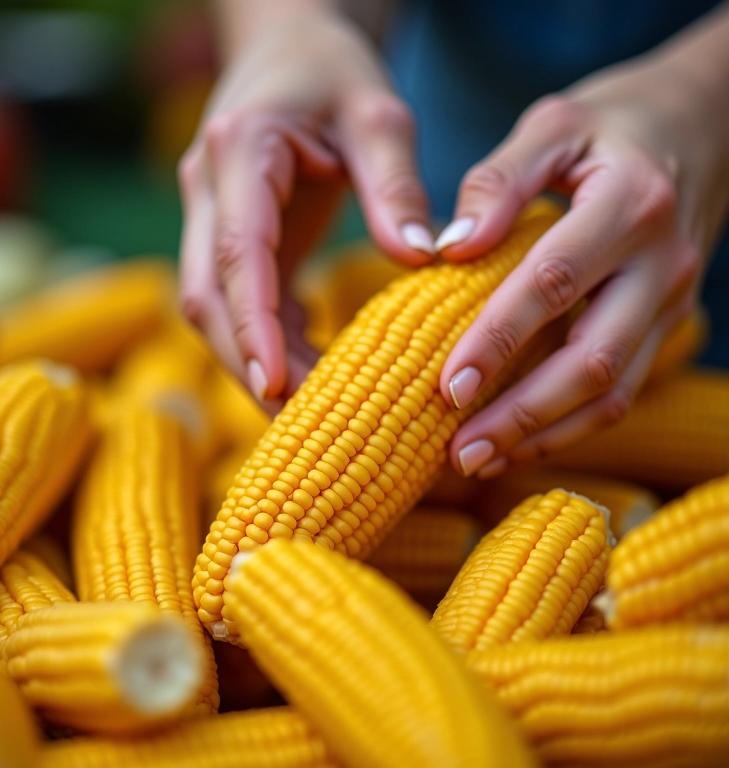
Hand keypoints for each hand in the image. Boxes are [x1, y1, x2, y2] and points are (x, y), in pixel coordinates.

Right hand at [178, 9, 432, 405]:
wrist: (287, 44)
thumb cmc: (334, 71)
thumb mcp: (379, 115)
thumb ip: (396, 186)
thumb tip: (421, 260)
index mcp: (241, 152)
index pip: (238, 254)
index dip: (254, 326)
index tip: (277, 386)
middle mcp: (208, 189)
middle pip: (206, 296)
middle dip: (247, 361)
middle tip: (302, 418)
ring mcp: (209, 215)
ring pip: (210, 307)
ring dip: (253, 358)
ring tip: (310, 405)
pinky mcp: (228, 235)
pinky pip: (235, 300)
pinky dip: (266, 339)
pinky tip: (305, 364)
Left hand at [437, 52, 728, 477]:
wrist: (705, 126)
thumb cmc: (614, 124)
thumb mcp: (553, 127)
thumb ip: (499, 182)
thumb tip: (448, 247)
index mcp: (628, 204)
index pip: (554, 285)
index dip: (499, 341)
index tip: (448, 386)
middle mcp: (661, 264)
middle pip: (592, 360)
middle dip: (522, 414)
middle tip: (459, 452)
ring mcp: (671, 301)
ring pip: (613, 391)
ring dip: (544, 435)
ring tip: (479, 460)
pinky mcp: (666, 323)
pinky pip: (622, 389)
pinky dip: (570, 425)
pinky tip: (519, 440)